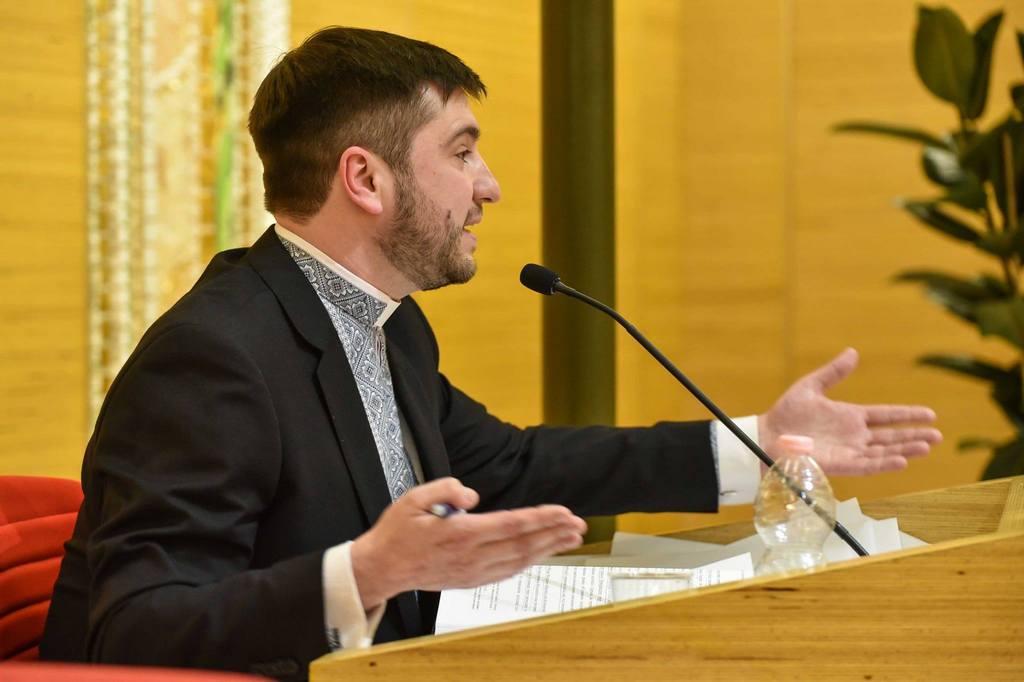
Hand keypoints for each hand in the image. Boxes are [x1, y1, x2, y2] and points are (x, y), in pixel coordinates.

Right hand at [350, 477, 586, 608]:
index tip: (564, 511)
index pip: (512, 524)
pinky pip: (508, 572)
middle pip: (524, 544)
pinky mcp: (471, 580)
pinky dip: (529, 562)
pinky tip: (542, 554)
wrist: (382, 568)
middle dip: (555, 533)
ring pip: (520, 560)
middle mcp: (472, 556)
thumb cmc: (398, 532)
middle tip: (580, 524)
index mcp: (461, 534)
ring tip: (571, 538)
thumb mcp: (413, 499)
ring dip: (549, 548)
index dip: (542, 518)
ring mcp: (473, 572)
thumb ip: (445, 490)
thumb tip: (472, 495)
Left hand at [758, 348, 941, 475]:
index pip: (886, 416)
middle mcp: (854, 436)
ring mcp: (849, 451)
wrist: (767, 435)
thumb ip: (833, 373)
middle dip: (914, 436)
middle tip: (938, 435)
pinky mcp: (840, 464)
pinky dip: (884, 463)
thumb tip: (853, 352)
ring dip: (905, 449)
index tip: (930, 414)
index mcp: (851, 417)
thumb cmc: (787, 413)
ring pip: (884, 452)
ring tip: (927, 446)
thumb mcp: (811, 387)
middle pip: (891, 436)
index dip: (907, 415)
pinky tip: (902, 460)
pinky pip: (866, 465)